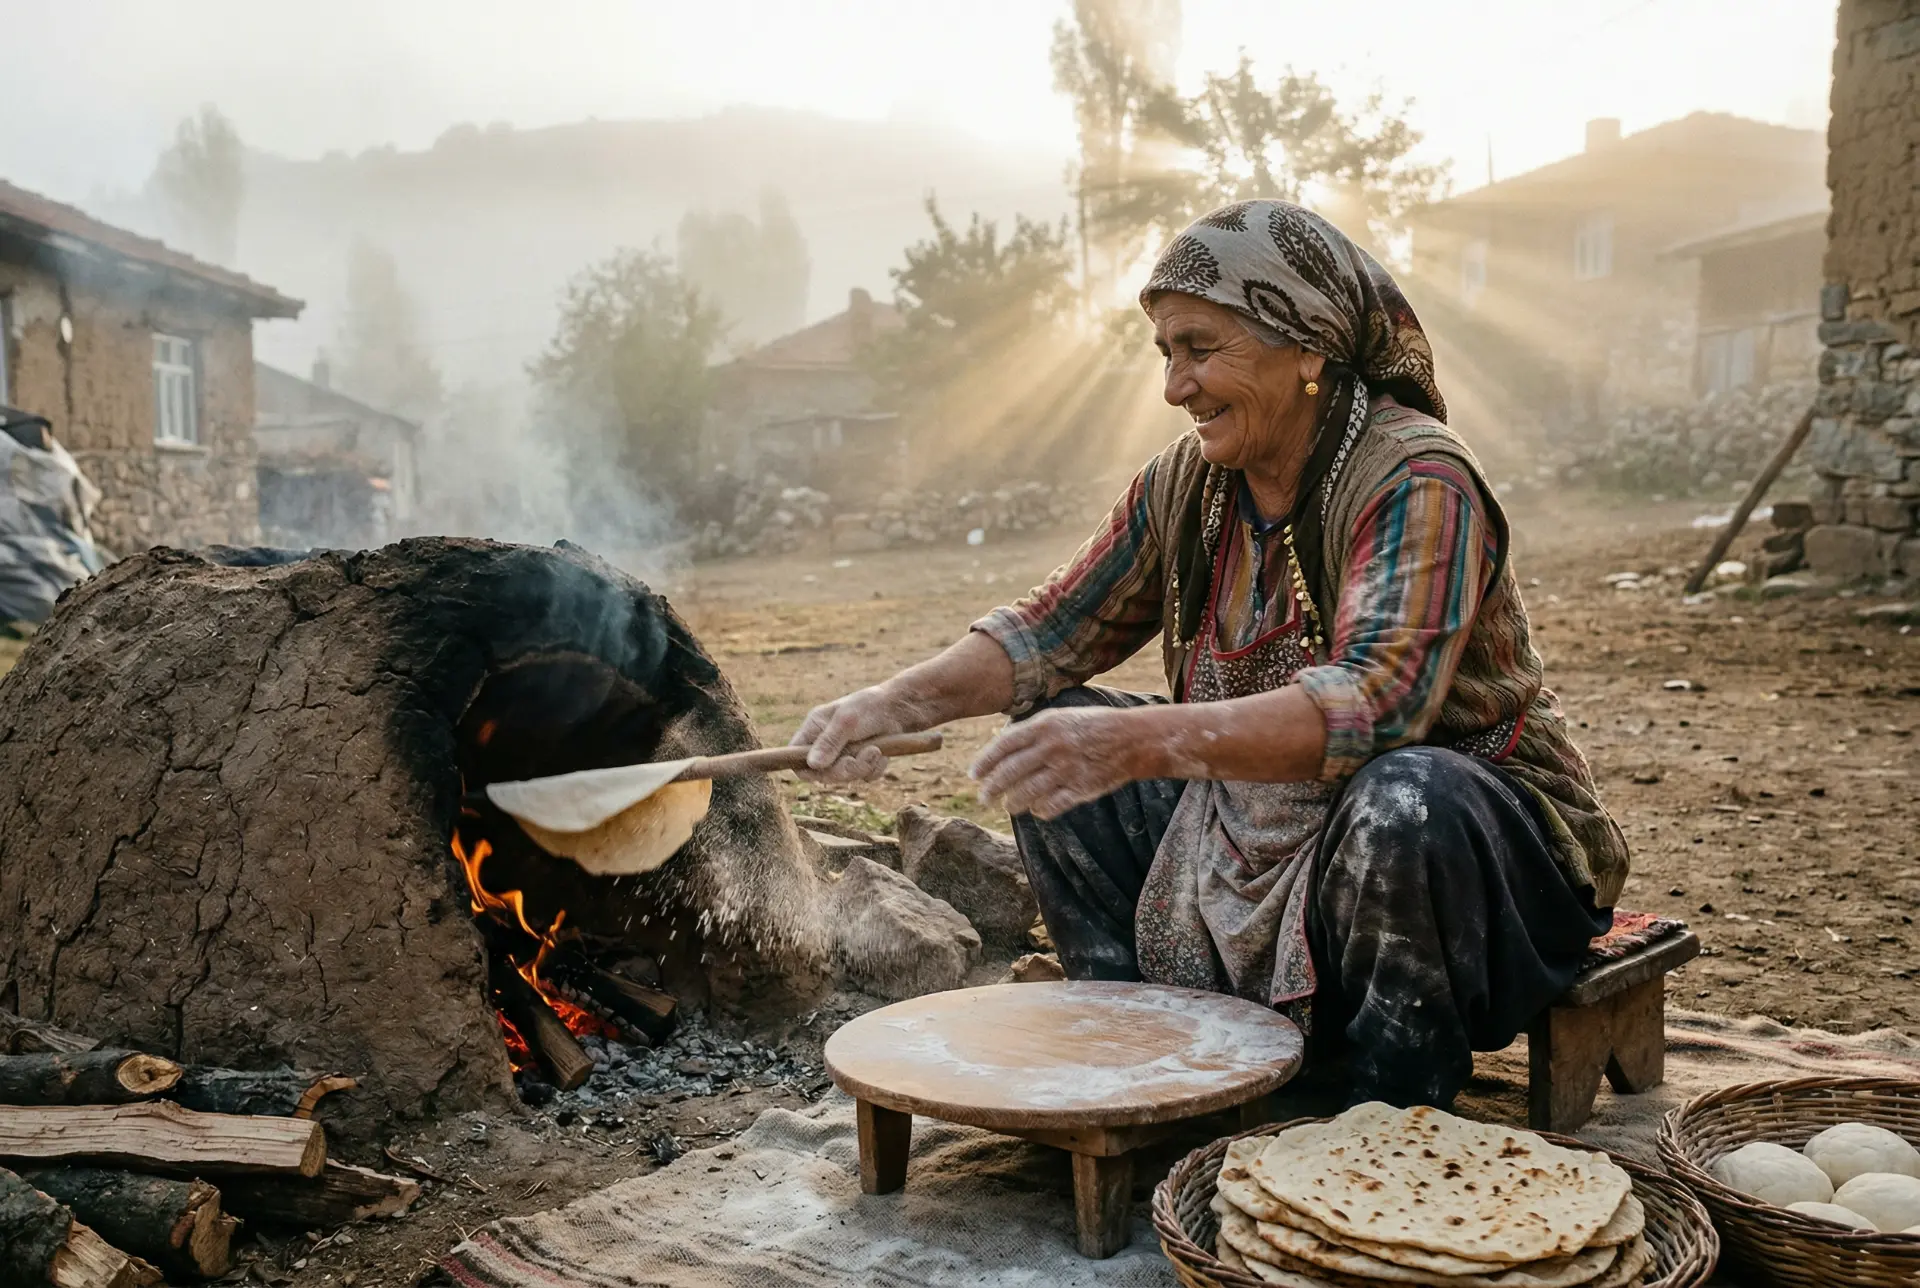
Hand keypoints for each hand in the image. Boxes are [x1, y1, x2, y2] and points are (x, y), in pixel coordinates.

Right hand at [789, 684, 923, 782]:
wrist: (900, 709)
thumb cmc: (870, 707)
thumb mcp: (847, 721)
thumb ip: (829, 742)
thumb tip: (812, 765)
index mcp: (814, 728)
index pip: (794, 755)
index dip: (802, 767)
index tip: (821, 770)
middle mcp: (825, 743)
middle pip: (821, 773)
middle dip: (843, 770)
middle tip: (861, 758)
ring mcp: (843, 754)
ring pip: (844, 777)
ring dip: (862, 767)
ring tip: (875, 750)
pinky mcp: (861, 762)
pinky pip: (863, 777)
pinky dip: (874, 768)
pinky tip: (881, 752)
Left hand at [969, 705, 1144, 820]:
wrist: (1133, 739)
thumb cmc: (1091, 726)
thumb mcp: (1060, 717)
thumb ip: (1031, 730)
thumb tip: (1000, 745)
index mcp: (1045, 726)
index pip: (1004, 746)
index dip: (985, 762)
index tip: (974, 775)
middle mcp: (1053, 748)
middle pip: (1010, 773)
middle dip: (992, 788)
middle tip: (983, 797)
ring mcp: (1067, 770)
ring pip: (1027, 793)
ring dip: (1012, 803)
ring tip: (1008, 805)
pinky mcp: (1081, 790)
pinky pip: (1050, 807)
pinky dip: (1039, 810)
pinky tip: (1036, 809)